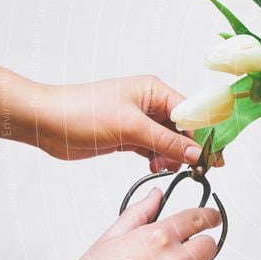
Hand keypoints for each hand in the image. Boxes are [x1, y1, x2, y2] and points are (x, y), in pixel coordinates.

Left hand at [37, 75, 220, 171]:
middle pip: (183, 128)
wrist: (45, 122)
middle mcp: (150, 103)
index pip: (192, 112)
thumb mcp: (130, 127)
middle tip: (197, 169)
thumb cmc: (82, 112)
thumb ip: (166, 141)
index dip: (205, 135)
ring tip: (164, 167)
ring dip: (172, 156)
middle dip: (189, 148)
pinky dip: (158, 159)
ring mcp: (139, 121)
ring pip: (169, 141)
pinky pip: (154, 149)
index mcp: (155, 90)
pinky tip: (154, 167)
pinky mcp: (129, 136)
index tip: (215, 156)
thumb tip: (195, 152)